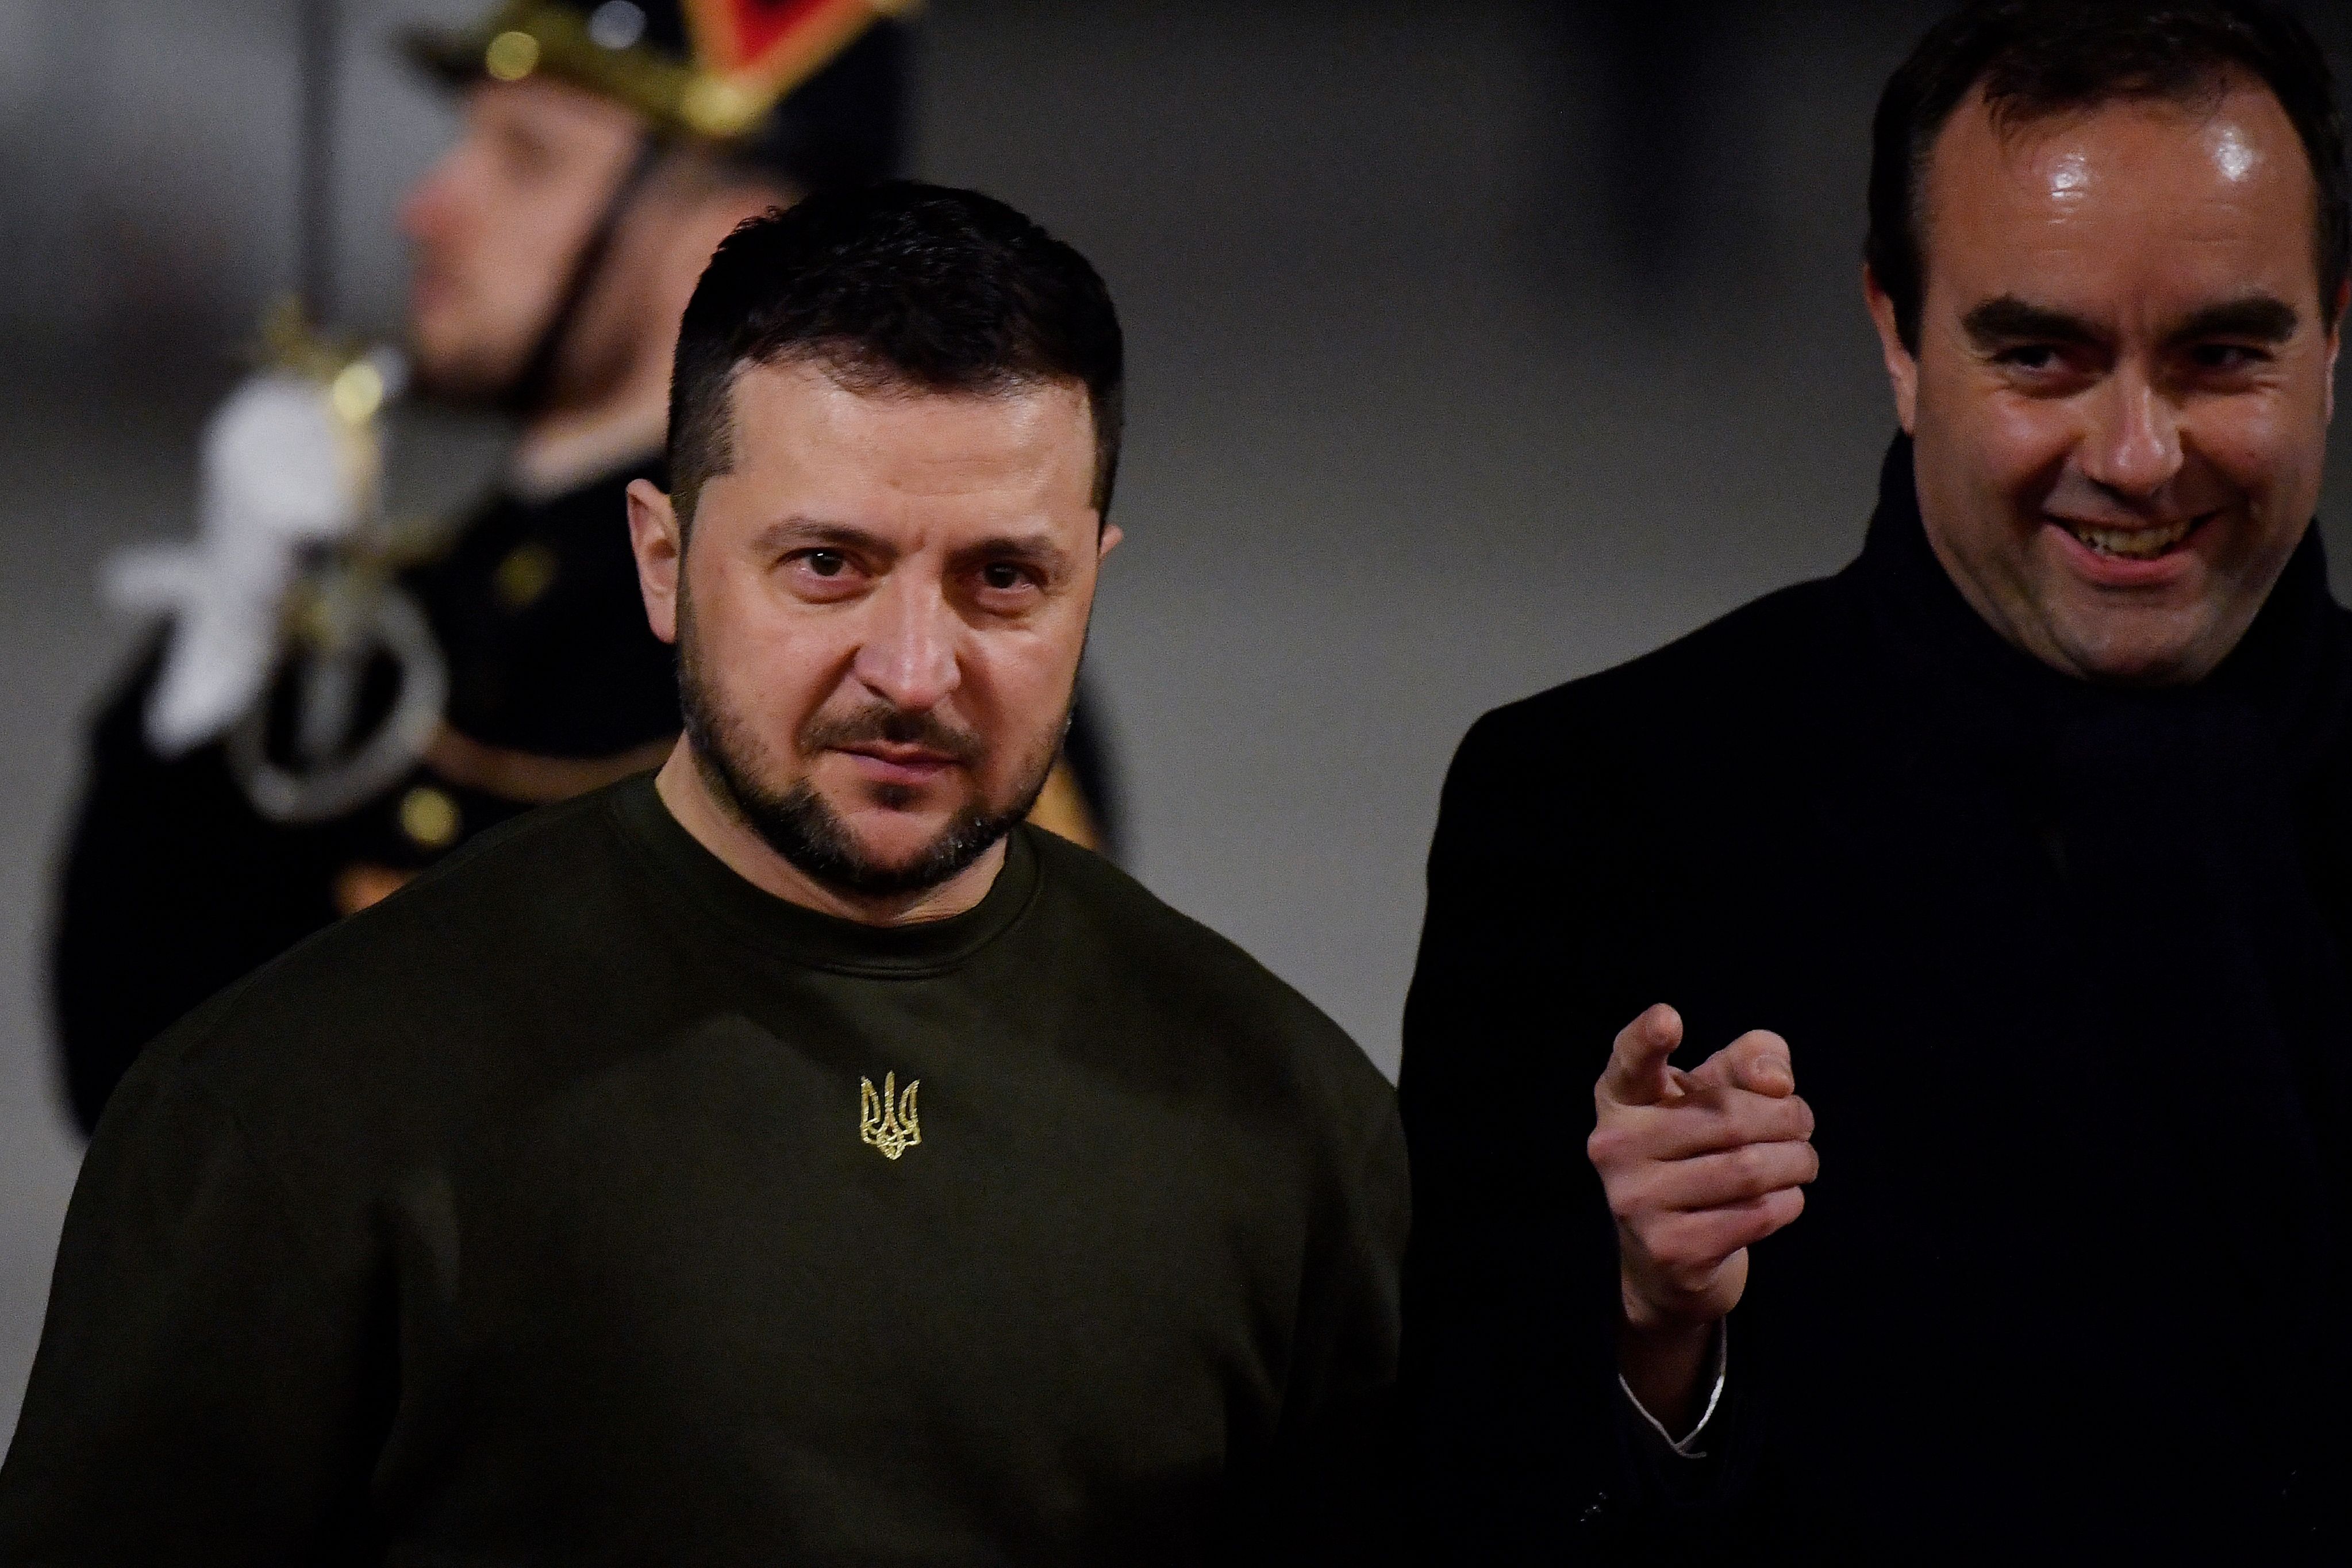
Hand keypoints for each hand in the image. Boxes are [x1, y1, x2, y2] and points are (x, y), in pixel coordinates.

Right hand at [1588, 1005, 1816, 1423]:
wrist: (1670, 1254)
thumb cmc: (1700, 1150)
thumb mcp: (1719, 1091)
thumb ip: (1752, 1061)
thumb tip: (1776, 1083)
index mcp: (1620, 1097)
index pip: (1630, 1059)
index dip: (1649, 1037)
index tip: (1670, 1019)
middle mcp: (1614, 1145)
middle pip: (1730, 1117)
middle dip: (1788, 1117)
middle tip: (1803, 1123)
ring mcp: (1635, 1201)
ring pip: (1749, 1169)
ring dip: (1797, 1161)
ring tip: (1802, 1160)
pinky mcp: (1669, 1249)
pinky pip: (1757, 1215)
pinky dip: (1788, 1201)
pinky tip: (1783, 1197)